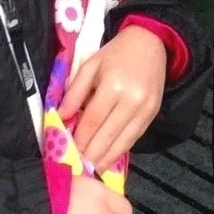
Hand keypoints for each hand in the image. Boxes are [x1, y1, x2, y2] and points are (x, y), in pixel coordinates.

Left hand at [60, 26, 167, 168]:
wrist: (151, 44)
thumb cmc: (116, 53)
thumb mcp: (90, 66)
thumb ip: (75, 92)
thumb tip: (60, 117)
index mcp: (113, 86)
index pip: (92, 120)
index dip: (80, 139)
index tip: (69, 153)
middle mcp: (131, 100)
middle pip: (108, 134)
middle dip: (92, 154)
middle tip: (79, 169)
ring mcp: (145, 109)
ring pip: (124, 140)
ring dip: (107, 158)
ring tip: (93, 170)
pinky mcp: (153, 113)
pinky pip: (135, 136)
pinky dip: (122, 150)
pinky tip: (110, 158)